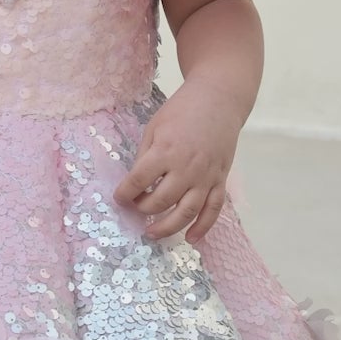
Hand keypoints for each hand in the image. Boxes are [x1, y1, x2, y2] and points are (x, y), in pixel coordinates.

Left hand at [114, 78, 241, 242]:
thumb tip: (136, 183)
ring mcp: (206, 176)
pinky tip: (191, 239)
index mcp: (165, 151)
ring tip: (152, 234)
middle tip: (135, 208)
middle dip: (143, 209)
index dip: (124, 194)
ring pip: (186, 212)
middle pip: (160, 201)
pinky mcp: (220, 179)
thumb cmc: (182, 110)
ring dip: (167, 227)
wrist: (219, 100)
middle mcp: (186, 168)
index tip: (119, 198)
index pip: (138, 181)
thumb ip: (145, 156)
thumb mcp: (154, 127)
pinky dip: (203, 227)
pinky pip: (213, 209)